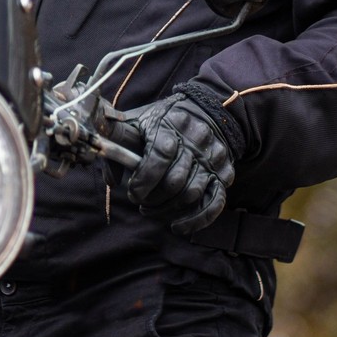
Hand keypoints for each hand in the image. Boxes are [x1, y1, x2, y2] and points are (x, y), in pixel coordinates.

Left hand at [122, 92, 237, 234]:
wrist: (205, 109)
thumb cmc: (164, 119)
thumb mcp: (138, 120)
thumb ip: (118, 143)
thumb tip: (113, 180)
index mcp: (170, 125)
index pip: (159, 156)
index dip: (143, 180)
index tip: (132, 192)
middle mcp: (195, 141)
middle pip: (174, 181)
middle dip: (153, 198)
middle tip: (141, 202)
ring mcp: (212, 158)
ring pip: (192, 193)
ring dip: (168, 209)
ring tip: (152, 209)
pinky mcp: (224, 173)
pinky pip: (215, 202)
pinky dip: (197, 219)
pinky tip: (178, 226)